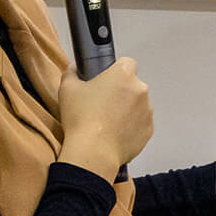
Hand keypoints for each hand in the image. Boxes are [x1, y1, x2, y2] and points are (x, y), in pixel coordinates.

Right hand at [57, 59, 153, 179]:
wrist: (93, 152)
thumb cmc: (81, 121)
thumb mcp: (67, 90)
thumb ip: (71, 73)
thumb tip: (73, 68)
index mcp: (123, 75)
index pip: (126, 63)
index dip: (115, 70)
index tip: (106, 80)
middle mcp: (140, 89)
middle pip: (132, 85)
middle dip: (120, 92)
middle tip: (102, 103)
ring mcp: (147, 110)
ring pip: (138, 104)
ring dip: (127, 109)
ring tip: (106, 121)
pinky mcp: (148, 129)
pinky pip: (140, 123)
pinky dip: (131, 126)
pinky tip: (114, 133)